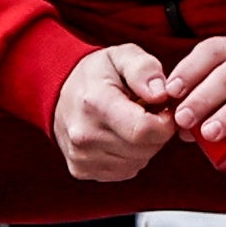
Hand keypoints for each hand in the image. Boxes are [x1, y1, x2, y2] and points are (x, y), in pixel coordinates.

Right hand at [51, 44, 177, 182]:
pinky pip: (125, 171)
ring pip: (138, 162)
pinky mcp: (81, 170)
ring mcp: (80, 156)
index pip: (144, 129)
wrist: (60, 92)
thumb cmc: (97, 73)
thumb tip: (162, 94)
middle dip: (156, 132)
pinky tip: (120, 137)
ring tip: (130, 122)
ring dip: (144, 145)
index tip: (163, 108)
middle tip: (146, 112)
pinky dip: (130, 156)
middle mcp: (84, 135)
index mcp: (94, 103)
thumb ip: (144, 69)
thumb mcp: (122, 56)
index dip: (165, 121)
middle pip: (145, 148)